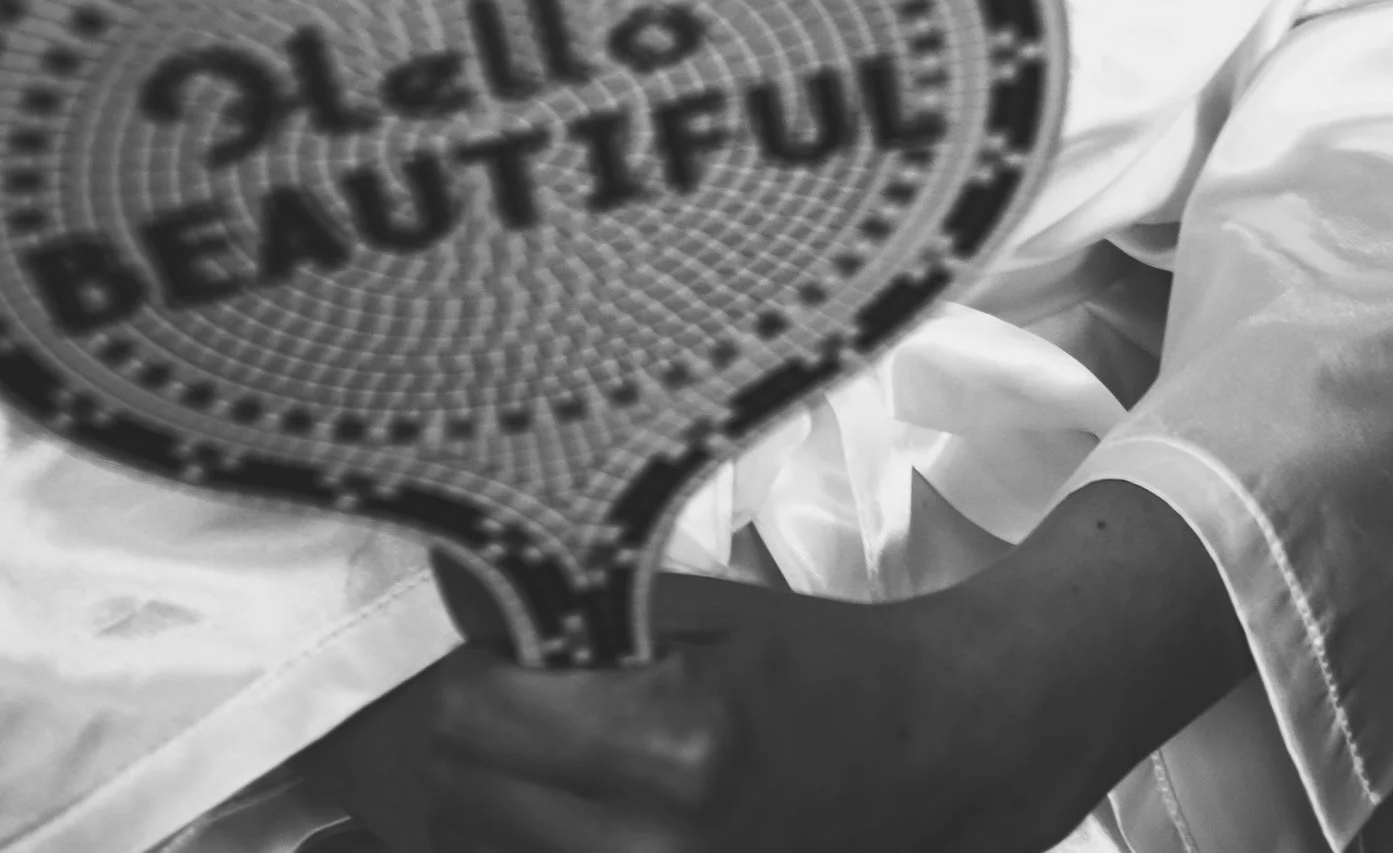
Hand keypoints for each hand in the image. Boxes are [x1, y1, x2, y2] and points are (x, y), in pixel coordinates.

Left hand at [428, 573, 948, 852]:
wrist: (913, 758)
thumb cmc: (814, 665)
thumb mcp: (710, 610)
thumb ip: (586, 609)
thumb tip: (466, 587)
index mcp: (672, 744)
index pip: (471, 716)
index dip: (479, 666)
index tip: (514, 641)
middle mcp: (646, 849)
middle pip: (457, 792)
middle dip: (477, 730)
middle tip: (530, 690)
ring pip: (473, 844)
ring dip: (490, 793)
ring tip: (559, 749)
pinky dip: (521, 837)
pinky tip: (579, 800)